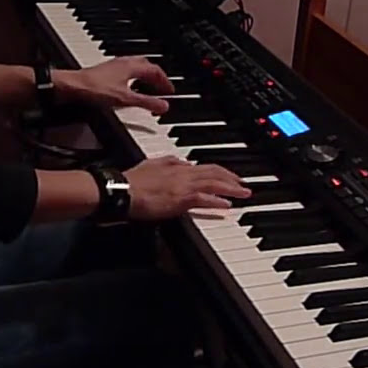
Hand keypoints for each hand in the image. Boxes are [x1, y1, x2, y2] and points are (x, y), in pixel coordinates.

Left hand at [54, 57, 173, 114]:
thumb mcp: (126, 100)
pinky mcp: (105, 72)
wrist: (72, 87)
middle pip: (146, 65)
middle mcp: (123, 62)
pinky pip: (125, 71)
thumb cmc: (95, 89)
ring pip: (135, 67)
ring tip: (148, 87)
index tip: (169, 91)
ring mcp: (113, 66)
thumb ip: (147, 103)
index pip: (155, 70)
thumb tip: (164, 106)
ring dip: (144, 76)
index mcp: (131, 66)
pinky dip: (133, 78)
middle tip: (161, 87)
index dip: (165, 81)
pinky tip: (128, 88)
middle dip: (156, 76)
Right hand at [124, 157, 251, 220]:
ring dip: (231, 188)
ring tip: (243, 193)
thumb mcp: (152, 164)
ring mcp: (183, 186)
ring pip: (213, 184)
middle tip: (244, 185)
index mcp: (177, 167)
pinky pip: (204, 199)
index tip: (231, 176)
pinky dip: (217, 201)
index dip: (221, 171)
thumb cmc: (132, 181)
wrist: (122, 190)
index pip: (205, 166)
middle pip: (214, 173)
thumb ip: (169, 162)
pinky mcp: (180, 199)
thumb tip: (183, 162)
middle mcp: (183, 174)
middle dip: (232, 179)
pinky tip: (227, 205)